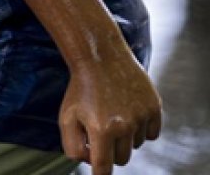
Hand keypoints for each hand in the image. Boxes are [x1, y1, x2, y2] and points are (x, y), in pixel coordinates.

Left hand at [59, 55, 162, 173]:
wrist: (100, 58)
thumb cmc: (80, 90)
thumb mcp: (66, 118)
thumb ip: (73, 146)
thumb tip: (90, 162)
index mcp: (100, 129)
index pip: (104, 167)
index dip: (100, 173)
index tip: (100, 173)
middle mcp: (124, 125)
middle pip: (121, 159)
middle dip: (110, 151)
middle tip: (101, 133)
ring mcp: (142, 116)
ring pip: (136, 145)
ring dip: (125, 137)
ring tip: (113, 115)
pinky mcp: (155, 108)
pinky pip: (151, 134)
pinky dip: (141, 130)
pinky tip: (128, 114)